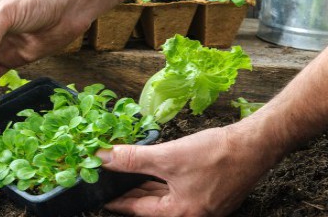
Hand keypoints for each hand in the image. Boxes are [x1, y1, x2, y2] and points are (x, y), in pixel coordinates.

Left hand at [96, 125, 279, 215]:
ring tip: (124, 174)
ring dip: (145, 184)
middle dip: (129, 190)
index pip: (137, 209)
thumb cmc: (216, 155)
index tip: (99, 194)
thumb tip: (104, 158)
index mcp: (180, 214)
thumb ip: (133, 159)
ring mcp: (202, 205)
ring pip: (164, 195)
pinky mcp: (209, 193)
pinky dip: (162, 179)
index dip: (116, 199)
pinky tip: (150, 169)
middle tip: (108, 180)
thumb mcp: (168, 157)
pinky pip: (177, 189)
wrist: (255, 145)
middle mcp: (191, 214)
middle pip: (150, 204)